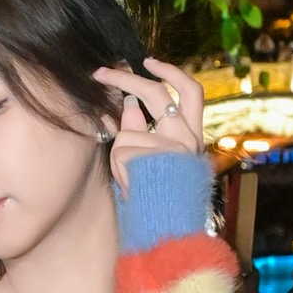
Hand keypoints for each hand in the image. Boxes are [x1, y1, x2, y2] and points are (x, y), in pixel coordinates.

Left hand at [91, 57, 203, 193]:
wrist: (168, 231)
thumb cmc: (157, 199)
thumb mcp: (149, 162)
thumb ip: (142, 133)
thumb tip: (129, 108)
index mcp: (191, 137)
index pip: (190, 92)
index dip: (170, 72)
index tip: (147, 61)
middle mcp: (188, 137)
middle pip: (157, 92)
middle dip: (125, 79)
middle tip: (101, 73)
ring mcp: (174, 146)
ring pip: (128, 132)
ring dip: (119, 156)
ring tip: (130, 182)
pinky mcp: (158, 156)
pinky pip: (122, 151)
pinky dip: (119, 169)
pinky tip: (131, 187)